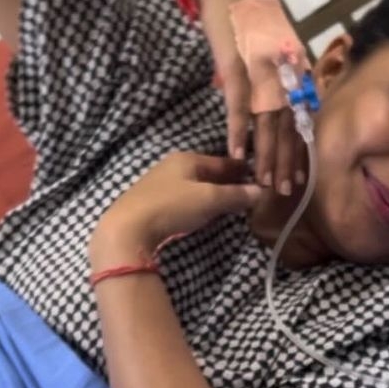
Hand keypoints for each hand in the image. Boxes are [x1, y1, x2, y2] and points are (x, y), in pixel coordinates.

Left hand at [89, 152, 259, 269]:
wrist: (127, 229)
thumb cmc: (171, 207)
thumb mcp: (209, 200)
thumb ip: (235, 195)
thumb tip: (261, 191)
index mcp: (188, 158)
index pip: (223, 161)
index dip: (242, 170)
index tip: (260, 179)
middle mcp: (173, 165)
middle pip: (209, 172)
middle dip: (228, 182)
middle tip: (248, 195)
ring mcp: (161, 183)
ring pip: (195, 185)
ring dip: (213, 193)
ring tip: (229, 206)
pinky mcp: (153, 202)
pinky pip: (184, 197)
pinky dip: (197, 203)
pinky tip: (202, 213)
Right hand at [192, 0, 308, 196]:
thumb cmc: (246, 12)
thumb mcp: (269, 44)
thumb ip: (274, 72)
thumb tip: (271, 97)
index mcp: (292, 70)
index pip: (298, 118)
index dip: (299, 150)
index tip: (300, 177)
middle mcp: (283, 73)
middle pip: (287, 126)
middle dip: (286, 162)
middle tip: (286, 192)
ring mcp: (262, 70)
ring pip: (268, 122)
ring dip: (267, 156)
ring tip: (266, 184)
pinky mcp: (238, 64)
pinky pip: (240, 104)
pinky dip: (239, 131)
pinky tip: (238, 154)